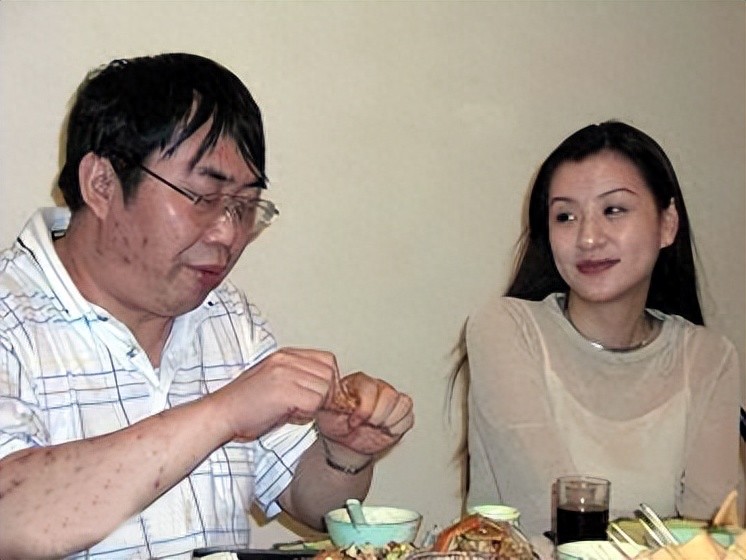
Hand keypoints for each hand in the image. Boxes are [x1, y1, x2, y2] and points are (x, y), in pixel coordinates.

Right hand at [209, 347, 337, 441]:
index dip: (328, 380)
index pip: (327, 360)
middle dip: (327, 394)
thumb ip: (298, 378)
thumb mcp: (274, 380)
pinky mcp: (283, 390)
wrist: (220, 414)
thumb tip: (325, 391)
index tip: (321, 396)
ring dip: (316, 405)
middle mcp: (286, 360)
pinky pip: (314, 403)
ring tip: (297, 410)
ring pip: (325, 389)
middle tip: (311, 407)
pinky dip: (307, 413)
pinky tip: (291, 414)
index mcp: (285, 355)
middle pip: (330, 374)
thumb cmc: (244, 404)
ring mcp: (285, 373)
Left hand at [316, 372, 413, 455]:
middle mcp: (376, 387)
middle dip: (376, 415)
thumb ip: (326, 400)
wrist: (342, 441)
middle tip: (365, 424)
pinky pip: (408, 415)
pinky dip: (398, 426)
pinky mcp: (400, 412)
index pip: (369, 387)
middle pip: (389, 395)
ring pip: (402, 403)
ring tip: (375, 426)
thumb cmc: (334, 424)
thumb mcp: (326, 411)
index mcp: (357, 383)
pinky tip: (385, 429)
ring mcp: (389, 399)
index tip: (353, 421)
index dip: (364, 407)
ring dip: (388, 420)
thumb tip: (321, 395)